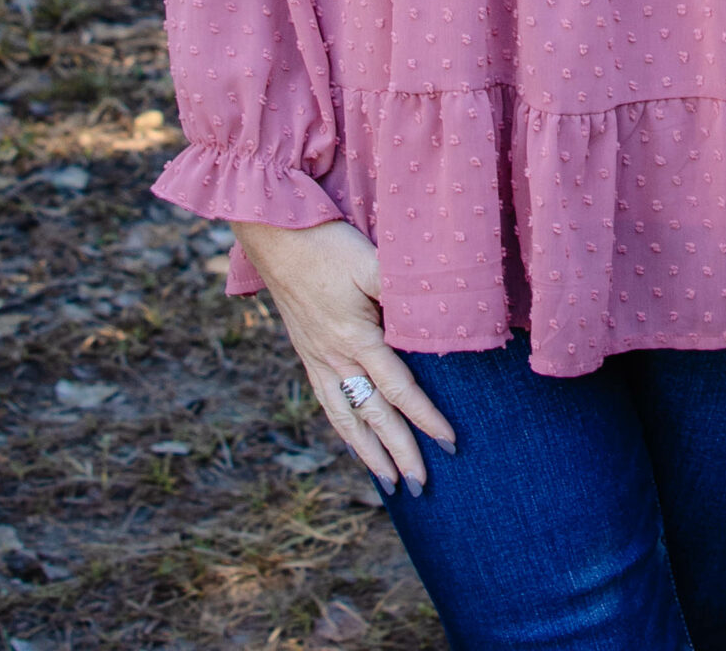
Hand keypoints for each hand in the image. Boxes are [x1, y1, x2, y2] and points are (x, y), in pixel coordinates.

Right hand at [229, 219, 457, 494]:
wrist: (275, 237)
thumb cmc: (328, 244)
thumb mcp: (371, 260)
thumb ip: (402, 291)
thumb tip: (434, 318)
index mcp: (356, 337)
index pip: (399, 389)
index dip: (426, 418)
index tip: (450, 443)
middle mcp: (336, 356)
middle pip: (375, 416)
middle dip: (400, 452)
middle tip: (423, 486)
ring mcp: (318, 359)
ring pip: (347, 418)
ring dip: (370, 453)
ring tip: (390, 484)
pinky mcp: (307, 353)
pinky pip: (329, 402)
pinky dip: (345, 429)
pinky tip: (355, 439)